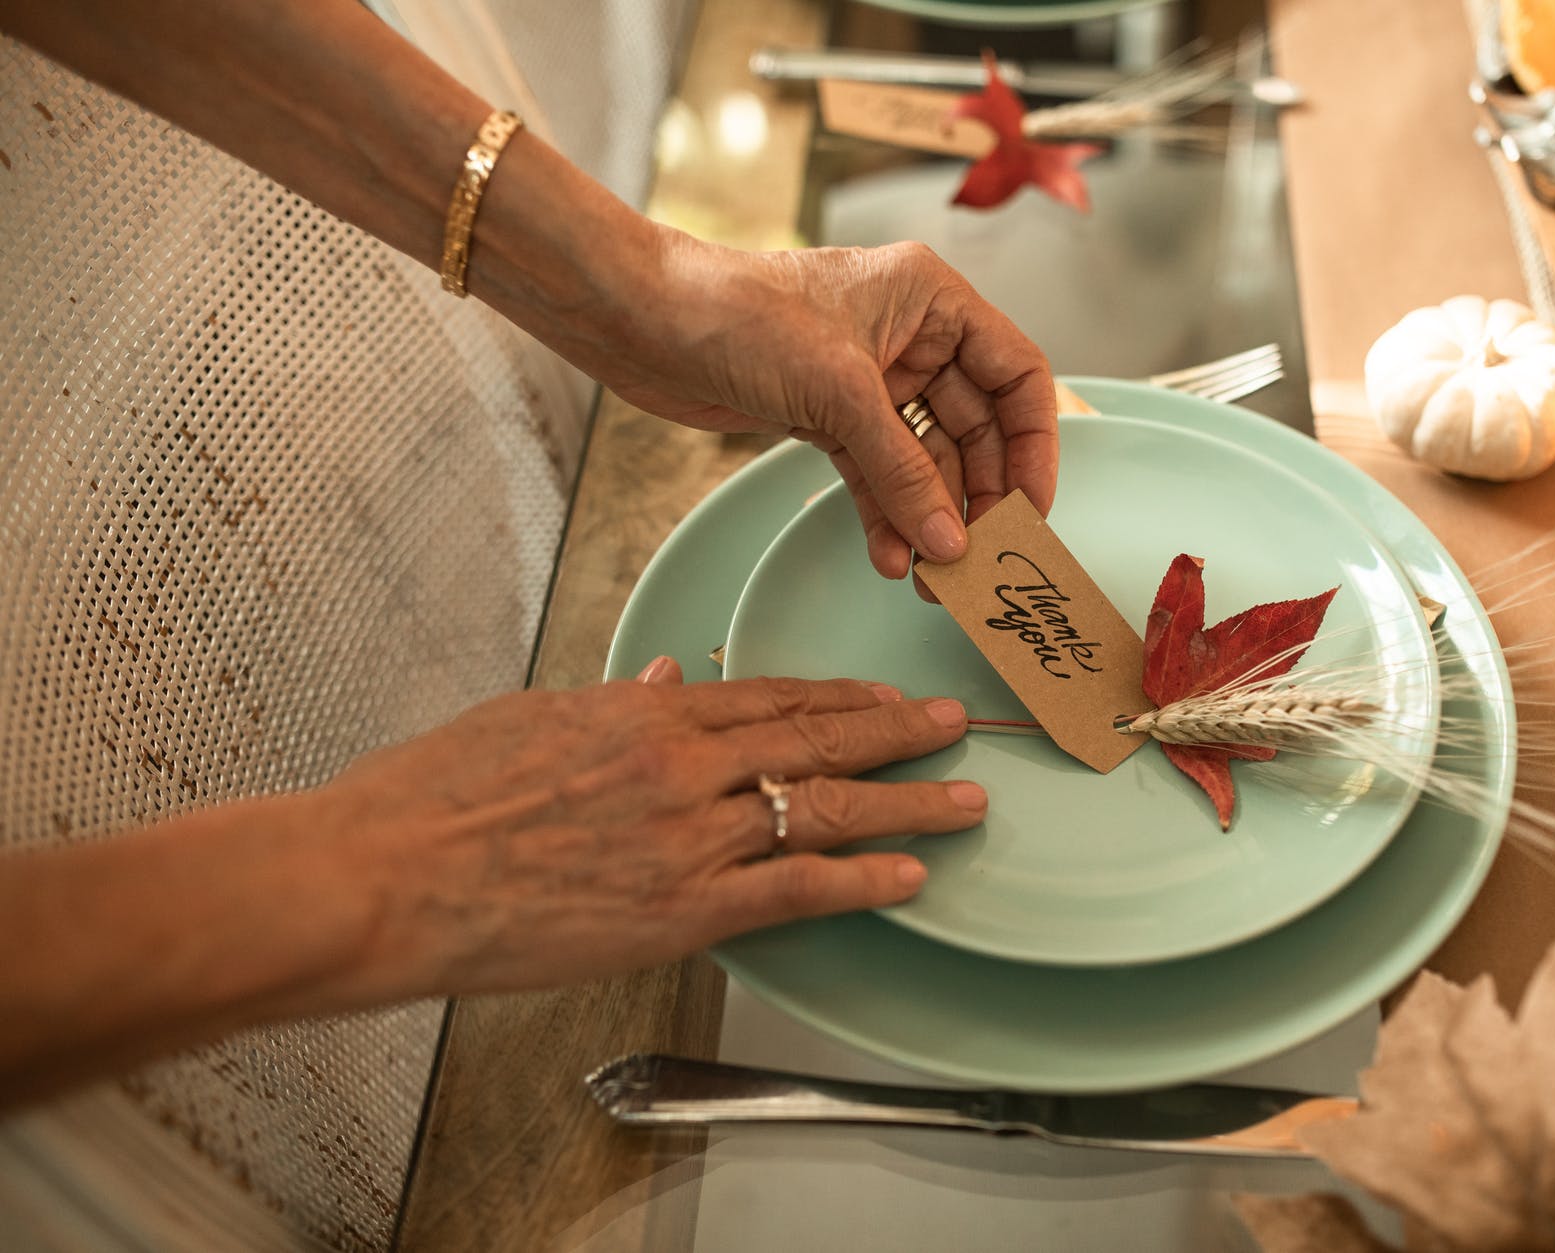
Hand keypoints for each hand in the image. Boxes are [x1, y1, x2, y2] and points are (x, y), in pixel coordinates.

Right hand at [322, 660, 985, 997]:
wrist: (380, 874)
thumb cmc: (433, 796)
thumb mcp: (528, 717)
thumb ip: (608, 699)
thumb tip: (656, 674)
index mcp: (642, 711)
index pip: (770, 694)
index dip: (841, 698)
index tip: (885, 697)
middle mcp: (681, 763)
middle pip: (817, 741)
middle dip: (896, 733)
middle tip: (955, 726)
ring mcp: (687, 836)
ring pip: (825, 809)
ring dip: (906, 803)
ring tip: (963, 798)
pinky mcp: (679, 909)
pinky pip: (795, 889)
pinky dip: (862, 880)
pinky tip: (911, 874)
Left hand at [612, 235, 1058, 579]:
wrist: (642, 320)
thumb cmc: (736, 311)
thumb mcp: (838, 392)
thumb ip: (902, 471)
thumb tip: (949, 540)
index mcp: (932, 299)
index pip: (1017, 375)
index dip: (1035, 445)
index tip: (1031, 510)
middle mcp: (911, 336)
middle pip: (978, 428)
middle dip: (978, 496)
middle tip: (978, 558)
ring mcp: (870, 380)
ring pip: (927, 460)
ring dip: (929, 517)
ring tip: (932, 575)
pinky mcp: (829, 416)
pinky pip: (878, 475)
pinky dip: (885, 516)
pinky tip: (890, 557)